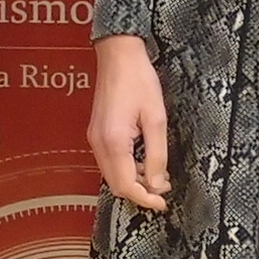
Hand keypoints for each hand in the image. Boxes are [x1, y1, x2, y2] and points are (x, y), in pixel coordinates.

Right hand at [88, 34, 171, 208]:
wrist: (118, 55)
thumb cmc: (139, 81)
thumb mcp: (156, 119)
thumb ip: (156, 155)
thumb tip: (156, 185)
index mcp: (113, 142)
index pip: (126, 185)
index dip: (145, 199)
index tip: (163, 203)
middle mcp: (98, 144)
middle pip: (116, 184)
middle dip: (140, 192)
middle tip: (164, 189)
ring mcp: (95, 138)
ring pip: (112, 174)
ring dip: (134, 180)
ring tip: (158, 175)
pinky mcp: (97, 133)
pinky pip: (110, 161)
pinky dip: (127, 168)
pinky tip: (144, 160)